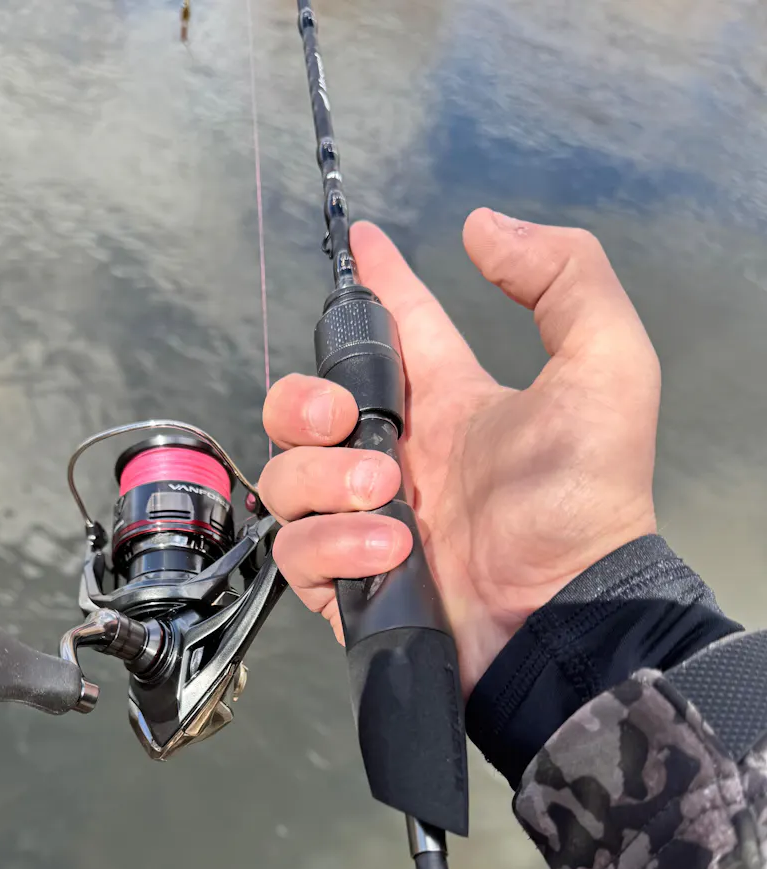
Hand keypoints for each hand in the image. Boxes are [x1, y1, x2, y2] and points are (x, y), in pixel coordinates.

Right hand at [259, 211, 659, 692]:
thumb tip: (479, 226)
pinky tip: (389, 551)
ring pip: (287, 478)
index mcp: (449, 406)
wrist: (566, 616)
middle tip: (345, 419)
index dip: (375, 285)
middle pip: (302, 408)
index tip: (357, 241)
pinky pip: (296, 551)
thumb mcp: (605, 366)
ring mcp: (365, 523)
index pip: (397, 331)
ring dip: (327, 478)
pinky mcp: (347, 584)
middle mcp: (398, 458)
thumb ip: (563, 277)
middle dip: (303, 400)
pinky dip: (334, 545)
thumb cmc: (584, 496)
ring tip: (388, 494)